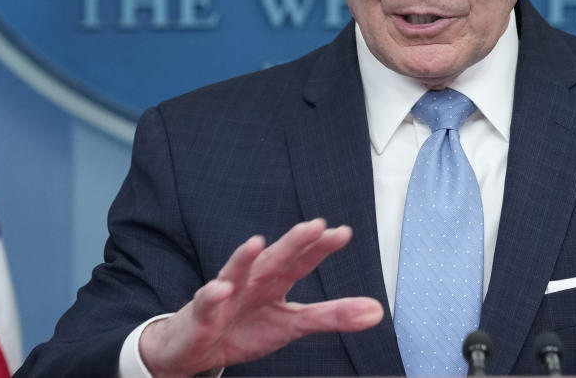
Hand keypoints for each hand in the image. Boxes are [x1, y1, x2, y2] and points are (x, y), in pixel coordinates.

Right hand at [138, 218, 383, 376]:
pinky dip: (213, 295)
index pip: (303, 260)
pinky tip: (221, 288)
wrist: (198, 349)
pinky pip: (207, 303)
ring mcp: (226, 294)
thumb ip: (333, 315)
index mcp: (277, 280)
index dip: (321, 247)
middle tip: (314, 226)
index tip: (343, 233)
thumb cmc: (248, 328)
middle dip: (293, 242)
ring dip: (245, 258)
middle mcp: (253, 279)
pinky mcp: (202, 314)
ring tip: (257, 243)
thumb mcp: (294, 324)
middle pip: (275, 258)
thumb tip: (378, 311)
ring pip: (236, 272)